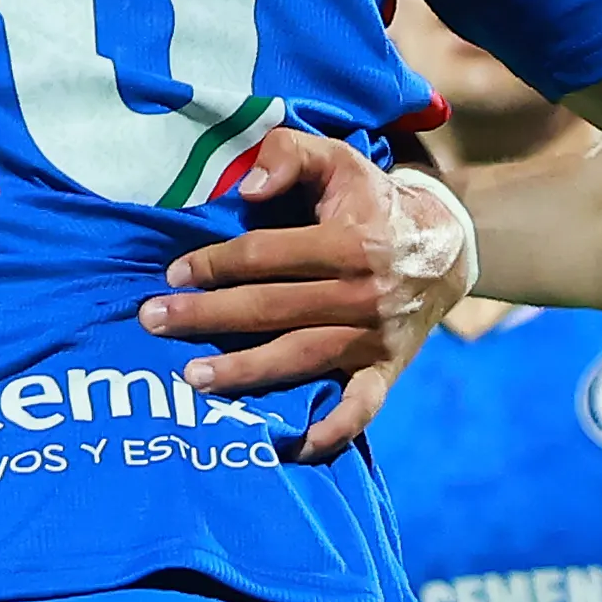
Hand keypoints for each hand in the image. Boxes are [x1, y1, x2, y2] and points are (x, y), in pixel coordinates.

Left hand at [134, 128, 474, 462]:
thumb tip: (246, 187)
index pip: (267, 256)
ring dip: (246, 372)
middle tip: (153, 322)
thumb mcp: (339, 158)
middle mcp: (363, 293)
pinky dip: (331, 430)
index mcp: (350, 241)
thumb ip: (290, 155)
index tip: (172, 276)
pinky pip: (361, 407)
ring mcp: (374, 337)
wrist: (447, 246)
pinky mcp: (387, 370)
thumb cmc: (372, 200)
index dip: (215, 265)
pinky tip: (292, 446)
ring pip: (302, 357)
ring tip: (194, 379)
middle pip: (273, 309)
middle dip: (208, 317)